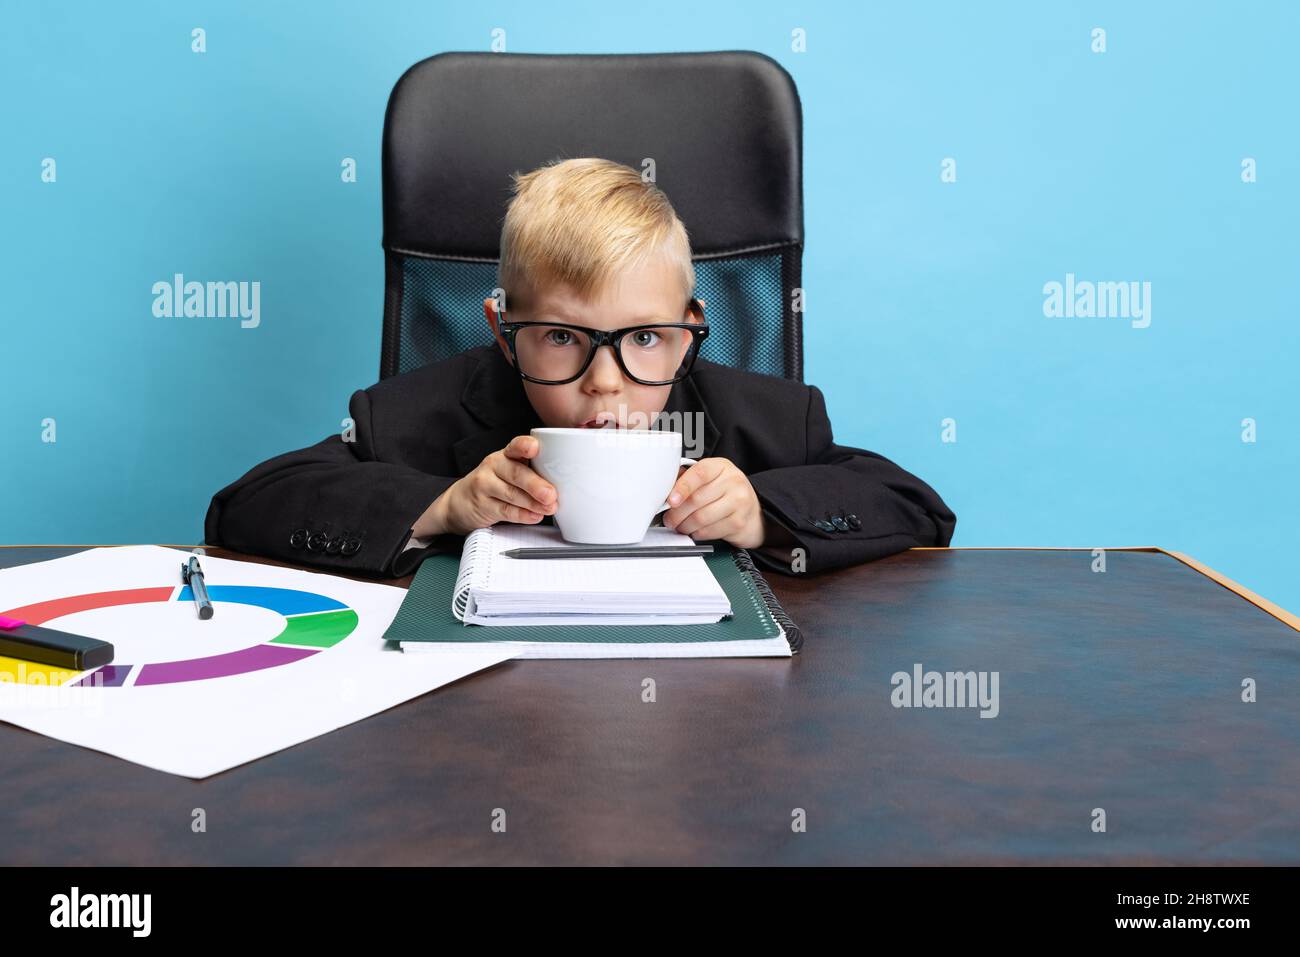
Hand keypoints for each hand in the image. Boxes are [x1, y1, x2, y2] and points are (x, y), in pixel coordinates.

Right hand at [414, 436, 556, 536]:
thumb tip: (565, 481)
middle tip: (552, 494)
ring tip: (549, 508)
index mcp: (506, 454)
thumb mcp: (511, 470)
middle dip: (535, 485)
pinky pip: (505, 510)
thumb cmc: (496, 482)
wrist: (461, 501)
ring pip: (511, 494)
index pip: (515, 446)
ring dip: (533, 503)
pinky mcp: (483, 505)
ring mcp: (485, 485)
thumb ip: (534, 471)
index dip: (524, 446)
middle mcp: (494, 466)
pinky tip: (534, 516)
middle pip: (515, 473)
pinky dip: (522, 515)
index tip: (534, 448)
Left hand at [662, 457, 765, 548]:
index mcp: (721, 466)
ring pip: (701, 518)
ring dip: (685, 526)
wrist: (753, 512)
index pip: (699, 474)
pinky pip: (709, 531)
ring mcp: (739, 501)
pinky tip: (695, 531)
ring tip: (680, 526)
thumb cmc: (725, 494)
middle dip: (676, 513)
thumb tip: (664, 490)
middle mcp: (733, 481)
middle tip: (669, 519)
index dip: (682, 487)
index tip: (670, 500)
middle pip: (696, 499)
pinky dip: (697, 534)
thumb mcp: (710, 480)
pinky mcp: (739, 522)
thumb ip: (688, 480)